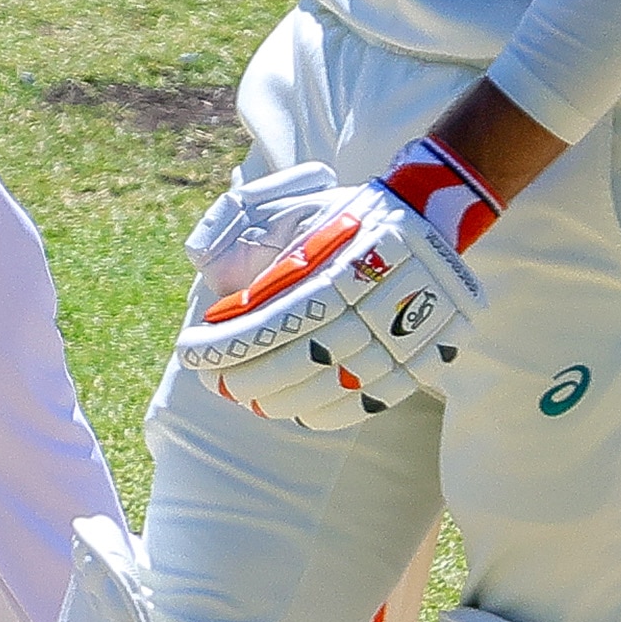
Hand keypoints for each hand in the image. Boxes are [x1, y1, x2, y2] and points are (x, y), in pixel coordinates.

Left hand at [173, 172, 481, 429]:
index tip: (191, 353)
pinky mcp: (421, 361)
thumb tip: (211, 285)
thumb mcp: (295, 209)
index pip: (271, 324)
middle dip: (244, 378)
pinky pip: (364, 404)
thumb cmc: (345, 216)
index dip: (227, 346)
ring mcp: (403, 339)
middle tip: (214, 380)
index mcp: (343, 265)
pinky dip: (320, 413)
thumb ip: (248, 237)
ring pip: (327, 389)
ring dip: (275, 399)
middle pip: (297, 362)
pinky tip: (290, 407)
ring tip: (244, 394)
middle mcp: (377, 306)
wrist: (429, 215)